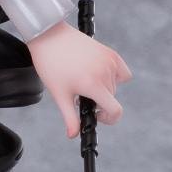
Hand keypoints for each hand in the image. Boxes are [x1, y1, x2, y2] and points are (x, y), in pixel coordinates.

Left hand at [28, 22, 132, 138]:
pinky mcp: (111, 53)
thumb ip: (70, 118)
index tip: (96, 115)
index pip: (115, 111)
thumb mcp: (60, 95)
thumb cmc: (51, 66)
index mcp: (93, 85)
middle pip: (111, 98)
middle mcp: (105, 73)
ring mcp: (109, 61)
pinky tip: (99, 74)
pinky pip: (122, 72)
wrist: (49, 37)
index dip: (109, 119)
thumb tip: (74, 135)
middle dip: (98, 100)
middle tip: (79, 92)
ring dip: (104, 88)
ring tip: (84, 79)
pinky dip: (114, 76)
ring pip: (115, 86)